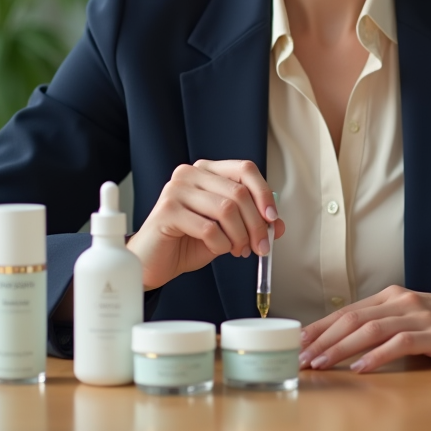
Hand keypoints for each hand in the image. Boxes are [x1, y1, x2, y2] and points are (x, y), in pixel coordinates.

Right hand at [126, 159, 283, 290]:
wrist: (153, 262)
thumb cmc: (187, 242)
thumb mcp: (227, 230)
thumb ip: (251, 223)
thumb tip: (277, 224)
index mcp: (207, 171)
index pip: (245, 169)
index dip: (264, 193)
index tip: (273, 218)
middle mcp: (190, 174)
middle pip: (239, 192)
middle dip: (256, 224)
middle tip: (261, 246)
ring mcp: (176, 190)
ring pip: (226, 209)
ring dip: (240, 235)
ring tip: (239, 250)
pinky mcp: (167, 210)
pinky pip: (209, 227)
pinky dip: (221, 243)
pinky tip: (218, 249)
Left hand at [297, 285, 430, 373]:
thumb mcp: (408, 316)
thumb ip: (382, 324)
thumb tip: (343, 344)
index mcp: (390, 297)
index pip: (346, 312)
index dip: (319, 329)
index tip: (297, 344)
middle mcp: (400, 302)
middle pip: (351, 320)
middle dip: (322, 341)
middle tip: (300, 358)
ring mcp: (417, 316)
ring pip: (370, 329)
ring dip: (341, 349)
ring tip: (321, 365)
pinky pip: (400, 342)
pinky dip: (378, 355)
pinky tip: (362, 367)